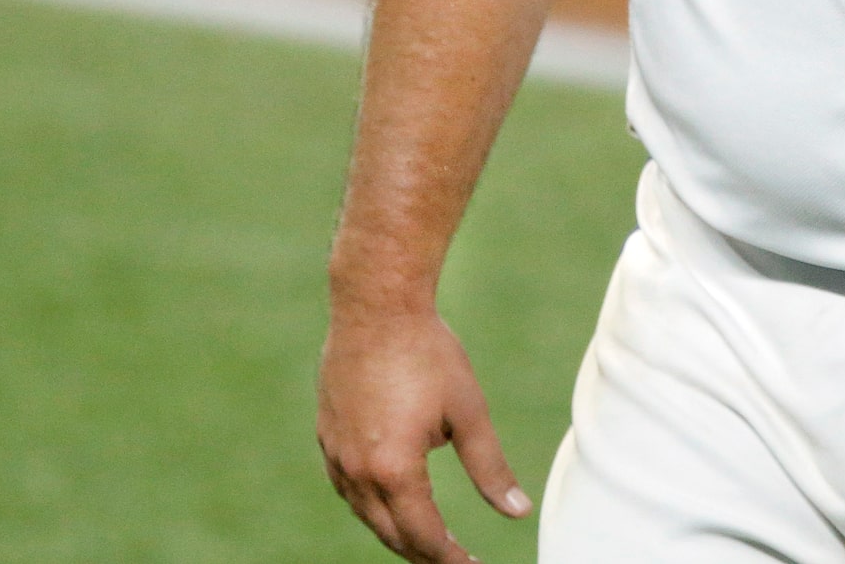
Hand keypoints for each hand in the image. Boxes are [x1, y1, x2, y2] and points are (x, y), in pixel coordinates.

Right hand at [318, 306, 531, 561]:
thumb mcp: (468, 412)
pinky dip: (371, 504)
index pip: (424, 537)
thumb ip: (490, 468)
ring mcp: (336, 454)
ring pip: (365, 514)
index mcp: (395, 470)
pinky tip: (390, 500)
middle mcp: (358, 471)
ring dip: (396, 531)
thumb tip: (518, 511)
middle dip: (424, 554)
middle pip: (392, 534)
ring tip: (427, 538)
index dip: (451, 559)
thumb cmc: (427, 353)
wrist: (375, 306)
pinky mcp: (326, 435)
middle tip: (455, 559)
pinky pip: (347, 488)